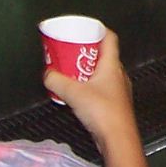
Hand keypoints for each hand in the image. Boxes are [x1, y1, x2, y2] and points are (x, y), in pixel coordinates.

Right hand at [44, 29, 139, 149]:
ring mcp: (119, 90)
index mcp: (112, 65)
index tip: (84, 28)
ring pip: (102, 72)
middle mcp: (119, 74)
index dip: (98, 29)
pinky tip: (78, 93)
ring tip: (70, 71)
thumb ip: (56, 81)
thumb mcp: (74, 93)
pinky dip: (90, 85)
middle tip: (71, 51)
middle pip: (103, 55)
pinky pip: (101, 87)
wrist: (118, 138)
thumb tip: (47, 74)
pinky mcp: (115, 104)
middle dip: (86, 52)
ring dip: (87, 70)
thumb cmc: (102, 112)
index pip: (110, 38)